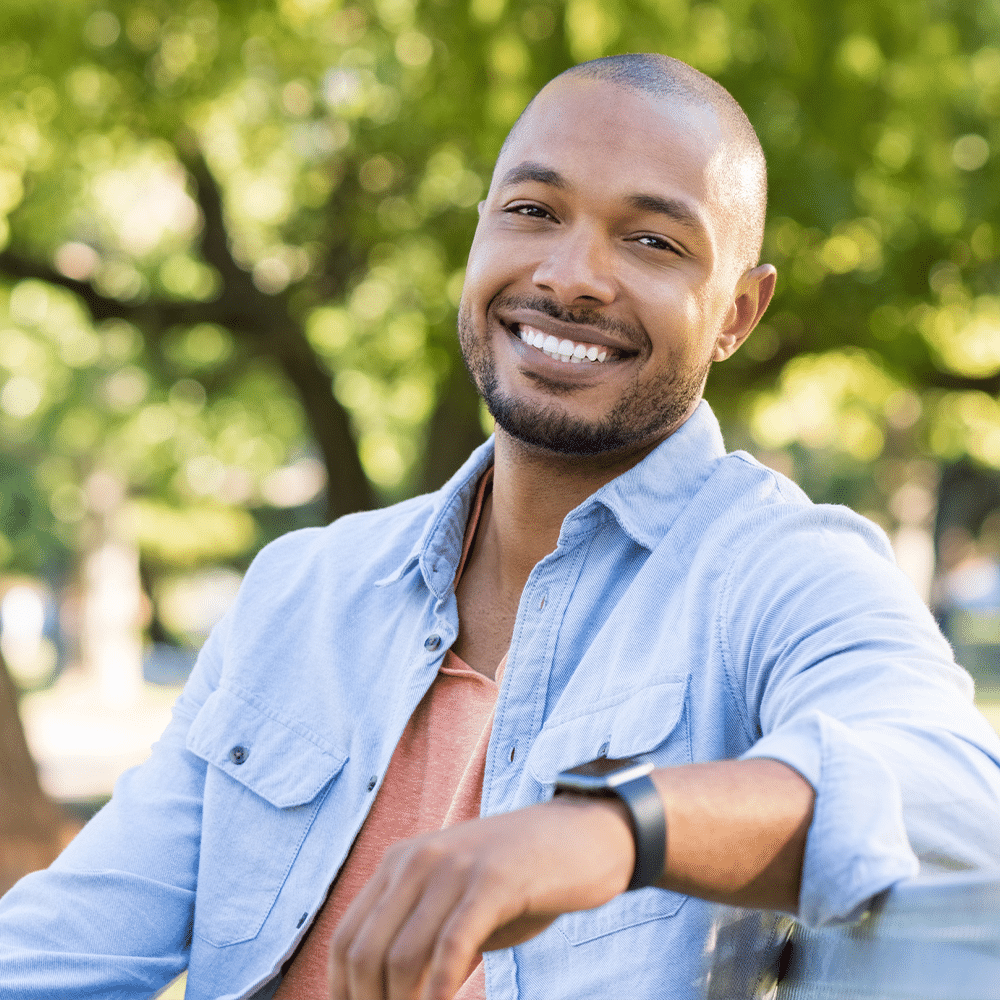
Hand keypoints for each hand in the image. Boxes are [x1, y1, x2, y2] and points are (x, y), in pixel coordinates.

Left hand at [327, 796, 633, 999]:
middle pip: (364, 952)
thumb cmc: (522, 879)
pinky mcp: (493, 880)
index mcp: (400, 863)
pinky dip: (438, 991)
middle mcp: (417, 859)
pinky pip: (451, 946)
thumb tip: (390, 993)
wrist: (585, 835)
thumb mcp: (460, 902)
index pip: (346, 938)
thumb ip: (423, 937)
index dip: (344, 991)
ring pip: (401, 954)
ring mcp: (455, 867)